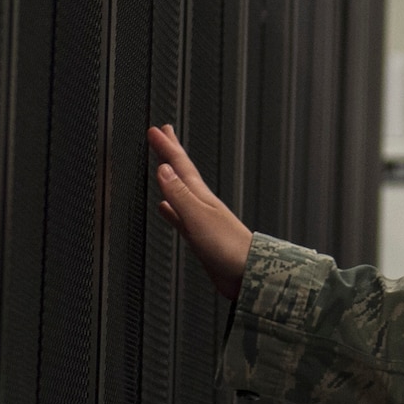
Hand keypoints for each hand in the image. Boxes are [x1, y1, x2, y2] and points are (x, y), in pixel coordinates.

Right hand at [148, 125, 252, 302]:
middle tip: (164, 133)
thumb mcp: (199, 217)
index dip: (167, 147)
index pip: (180, 165)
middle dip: (172, 152)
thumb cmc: (229, 247)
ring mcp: (200, 218)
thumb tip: (163, 168)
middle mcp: (201, 203)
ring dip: (170, 176)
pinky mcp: (199, 236)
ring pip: (180, 190)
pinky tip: (165, 208)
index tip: (155, 130)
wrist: (248, 273)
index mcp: (201, 196)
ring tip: (161, 166)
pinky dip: (170, 209)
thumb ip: (180, 195)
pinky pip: (179, 216)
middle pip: (182, 172)